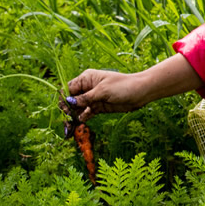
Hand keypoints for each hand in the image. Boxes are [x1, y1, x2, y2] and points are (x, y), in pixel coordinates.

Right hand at [64, 53, 203, 121]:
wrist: (141, 92)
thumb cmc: (123, 86)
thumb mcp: (103, 91)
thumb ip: (85, 97)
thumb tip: (69, 102)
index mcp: (87, 78)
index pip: (69, 88)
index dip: (64, 98)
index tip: (64, 109)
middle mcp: (88, 88)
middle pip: (71, 99)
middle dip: (67, 109)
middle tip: (66, 120)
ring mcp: (92, 98)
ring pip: (77, 108)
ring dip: (73, 116)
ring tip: (69, 126)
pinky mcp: (98, 107)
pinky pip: (86, 113)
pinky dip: (81, 119)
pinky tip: (78, 125)